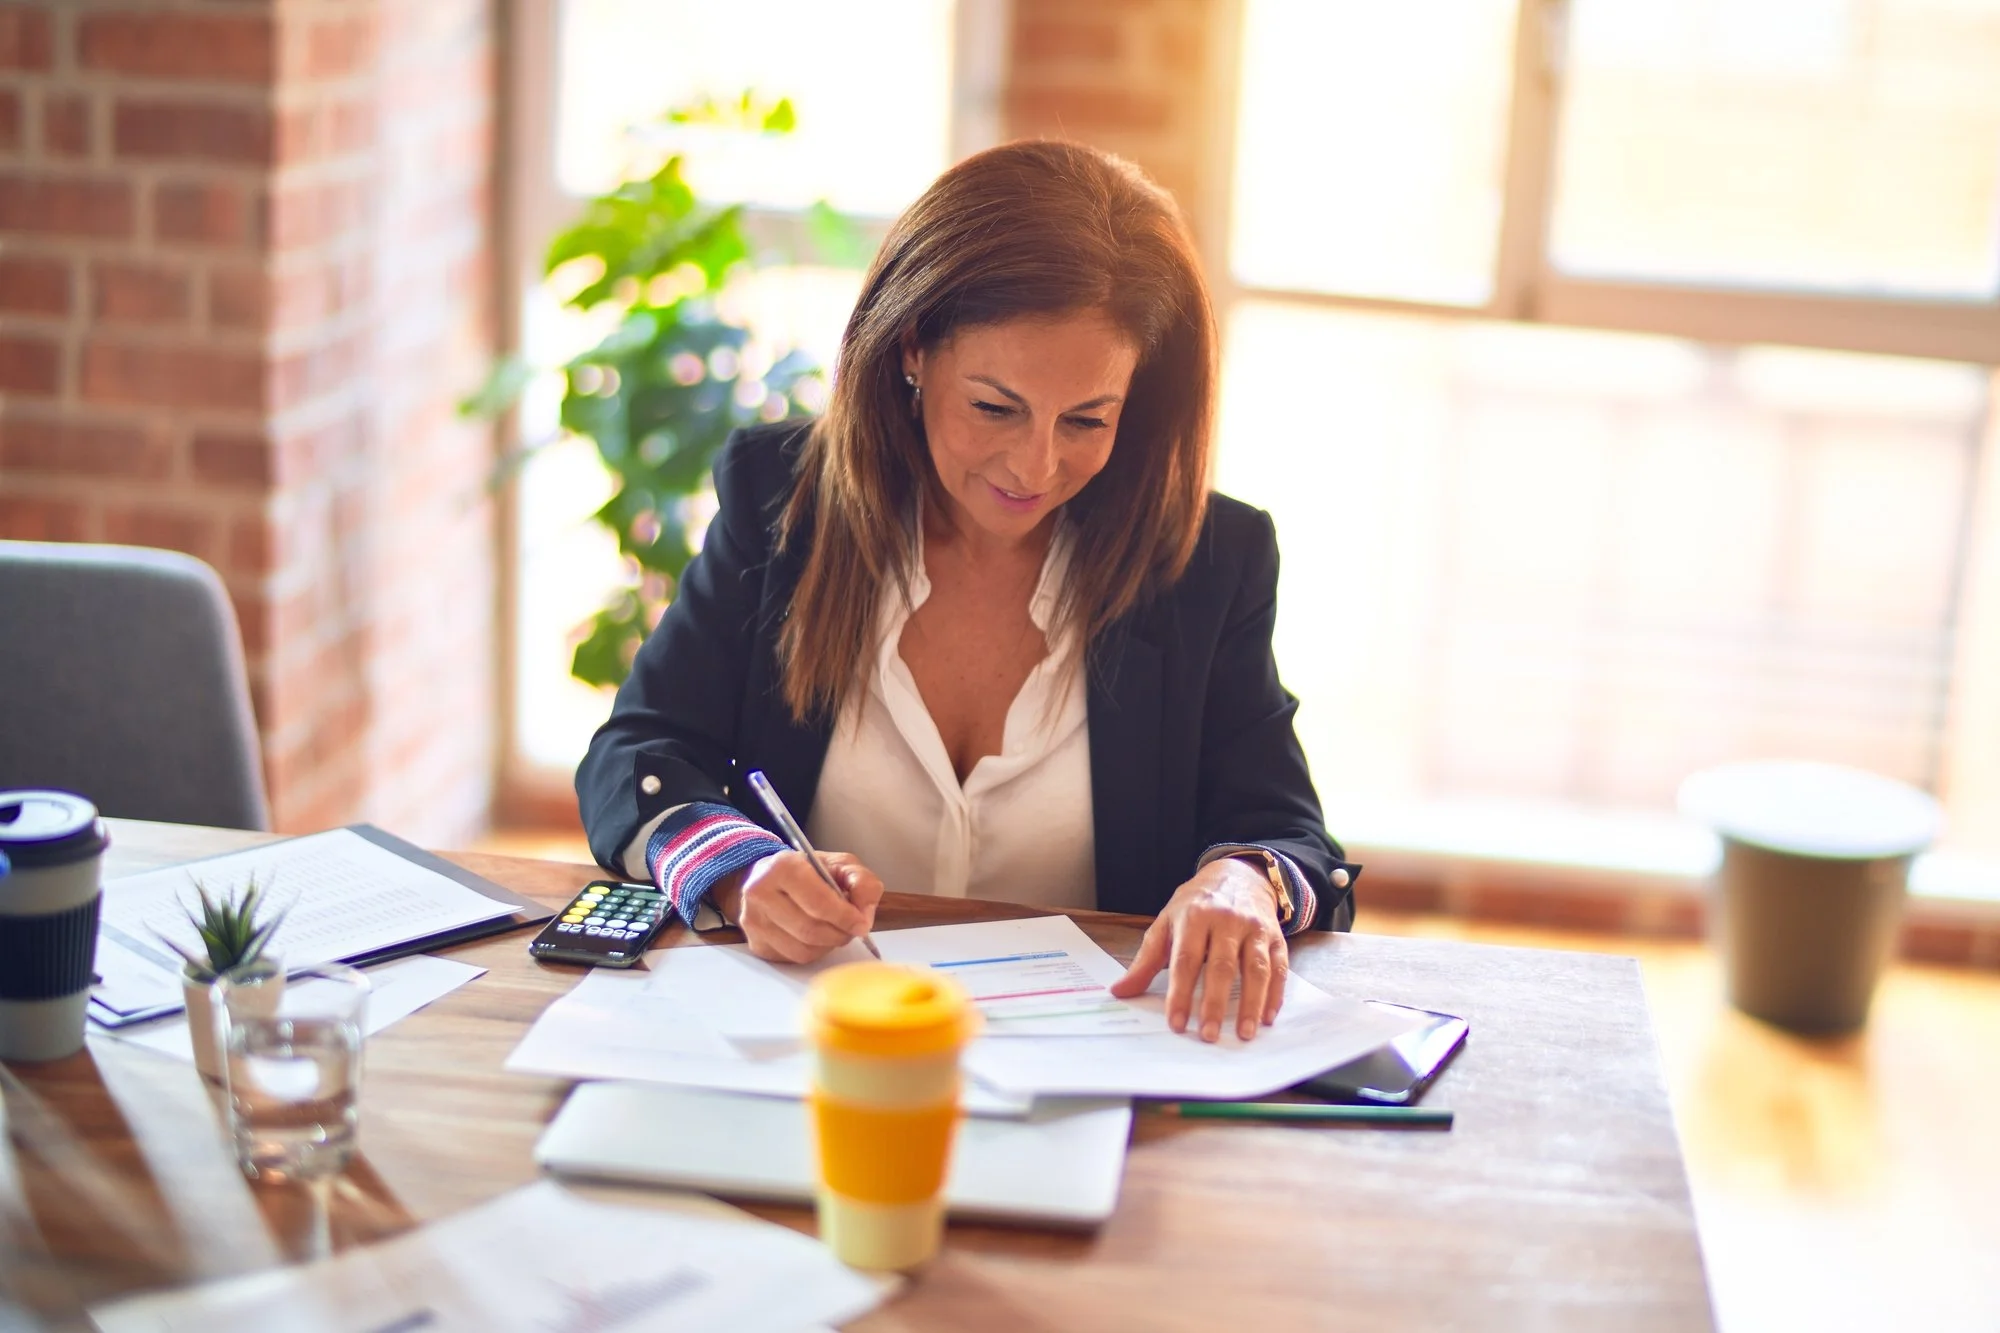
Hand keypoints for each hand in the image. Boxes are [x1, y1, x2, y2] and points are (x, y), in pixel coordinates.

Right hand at [709, 851, 882, 964]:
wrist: (771, 877)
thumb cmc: (809, 870)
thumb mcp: (841, 864)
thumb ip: (862, 882)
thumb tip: (864, 915)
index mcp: (782, 867)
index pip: (818, 902)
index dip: (845, 917)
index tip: (861, 924)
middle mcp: (761, 893)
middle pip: (810, 930)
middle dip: (839, 934)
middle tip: (852, 929)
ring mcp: (754, 921)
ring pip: (802, 950)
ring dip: (827, 945)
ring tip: (833, 930)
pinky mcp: (756, 944)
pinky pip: (793, 959)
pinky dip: (813, 952)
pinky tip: (815, 937)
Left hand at [1107, 858, 1287, 1041]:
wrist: (1237, 874)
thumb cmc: (1196, 905)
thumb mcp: (1166, 923)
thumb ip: (1146, 960)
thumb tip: (1120, 991)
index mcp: (1194, 918)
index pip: (1185, 960)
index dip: (1180, 994)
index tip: (1176, 1023)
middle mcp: (1226, 921)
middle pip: (1221, 966)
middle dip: (1214, 1003)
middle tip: (1208, 1035)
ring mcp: (1254, 928)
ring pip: (1256, 968)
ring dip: (1251, 1003)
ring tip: (1245, 1034)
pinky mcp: (1275, 936)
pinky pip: (1279, 967)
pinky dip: (1275, 994)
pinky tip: (1268, 1018)